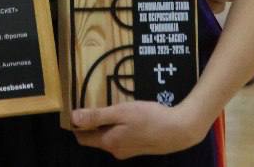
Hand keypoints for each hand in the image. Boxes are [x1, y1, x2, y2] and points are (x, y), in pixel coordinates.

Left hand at [71, 101, 207, 159]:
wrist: (180, 130)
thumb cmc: (150, 118)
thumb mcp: (121, 112)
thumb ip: (96, 116)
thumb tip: (73, 118)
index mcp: (109, 142)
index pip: (82, 137)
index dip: (76, 123)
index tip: (75, 107)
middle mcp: (116, 150)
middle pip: (95, 137)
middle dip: (91, 122)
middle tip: (91, 103)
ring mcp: (128, 151)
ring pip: (108, 136)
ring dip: (106, 124)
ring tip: (109, 106)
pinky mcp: (138, 147)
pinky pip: (121, 137)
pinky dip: (118, 126)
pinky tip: (126, 115)